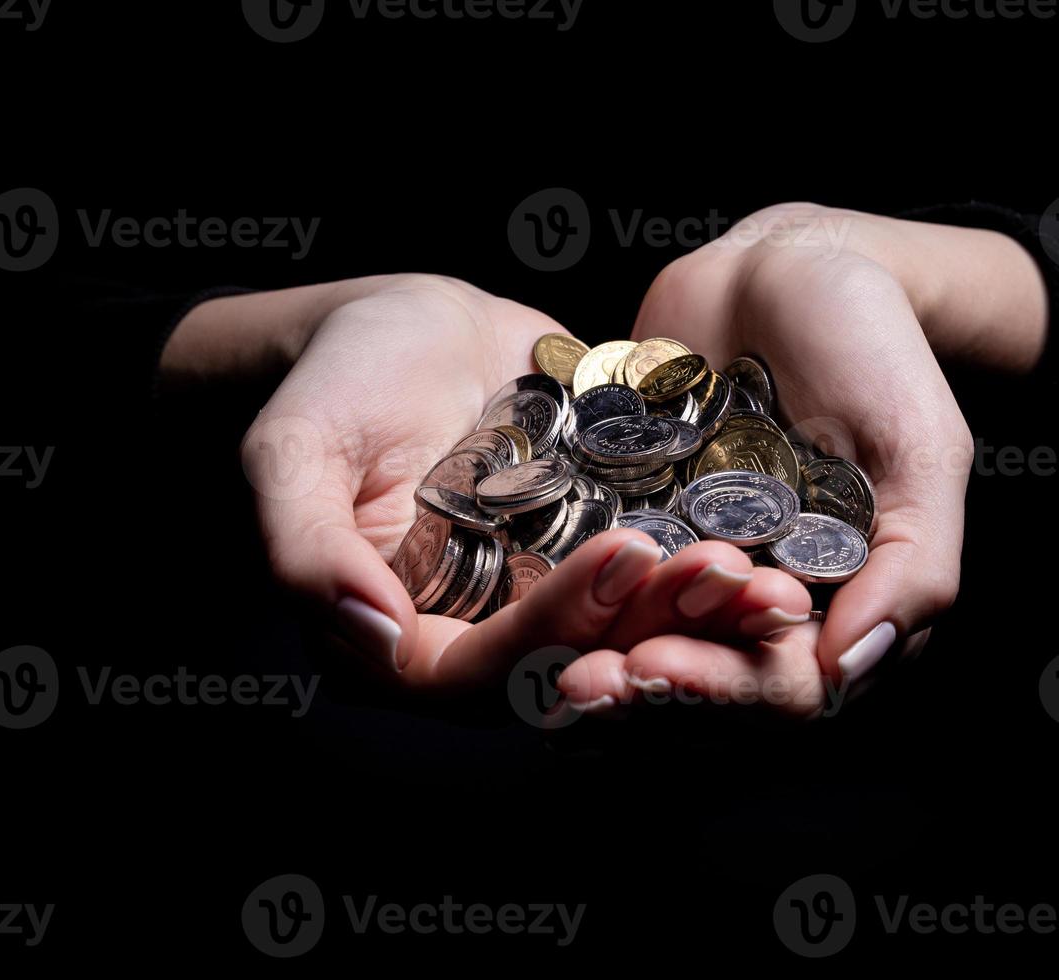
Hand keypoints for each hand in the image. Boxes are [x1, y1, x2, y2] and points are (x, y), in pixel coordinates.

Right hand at [211, 274, 811, 694]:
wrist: (399, 325)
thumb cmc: (329, 383)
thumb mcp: (292, 454)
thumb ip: (307, 549)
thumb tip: (367, 632)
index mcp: (402, 643)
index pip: (484, 671)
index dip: (556, 627)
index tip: (619, 556)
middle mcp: (482, 636)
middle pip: (576, 663)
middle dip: (654, 631)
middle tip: (724, 576)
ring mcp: (545, 595)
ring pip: (628, 632)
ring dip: (696, 612)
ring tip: (761, 571)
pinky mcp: (595, 550)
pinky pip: (655, 576)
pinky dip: (705, 567)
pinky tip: (766, 540)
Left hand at [555, 205, 1048, 718]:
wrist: (790, 261)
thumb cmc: (875, 348)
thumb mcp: (919, 448)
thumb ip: (912, 564)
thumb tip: (845, 672)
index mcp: (838, 604)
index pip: (783, 688)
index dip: (720, 689)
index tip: (657, 665)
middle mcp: (757, 596)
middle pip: (699, 677)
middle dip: (642, 687)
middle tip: (580, 682)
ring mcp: (689, 557)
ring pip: (638, 634)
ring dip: (593, 652)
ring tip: (541, 655)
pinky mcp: (632, 515)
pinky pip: (592, 564)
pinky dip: (563, 584)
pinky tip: (521, 591)